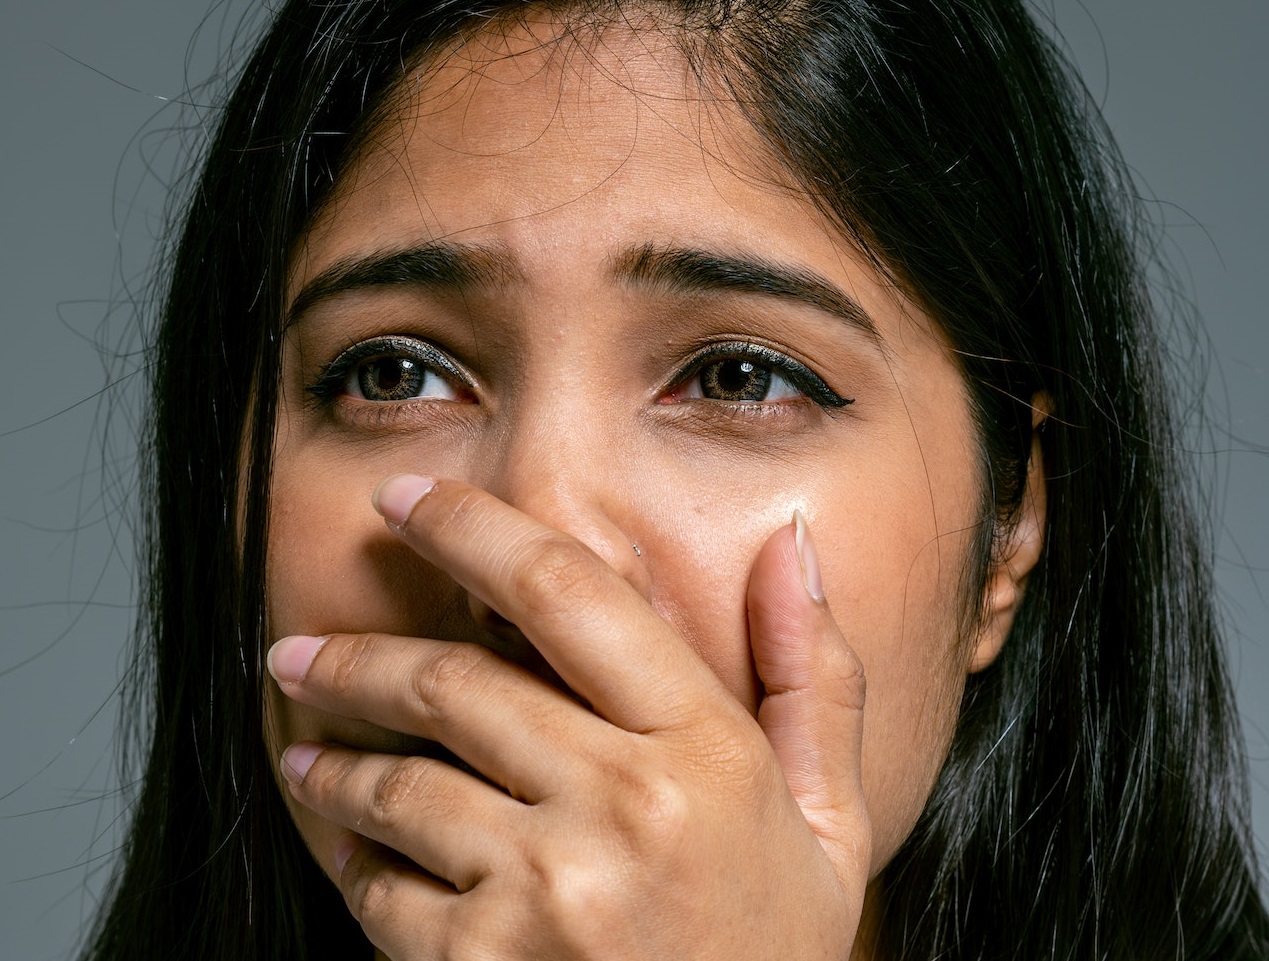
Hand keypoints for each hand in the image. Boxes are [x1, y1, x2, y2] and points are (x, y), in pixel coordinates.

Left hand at [268, 475, 870, 959]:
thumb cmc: (771, 951)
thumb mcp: (831, 822)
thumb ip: (812, 679)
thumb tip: (788, 548)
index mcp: (705, 751)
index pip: (565, 593)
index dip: (471, 529)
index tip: (409, 500)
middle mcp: (620, 808)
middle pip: (453, 681)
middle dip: (358, 654)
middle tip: (304, 651)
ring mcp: (542, 892)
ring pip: (397, 783)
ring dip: (333, 757)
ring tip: (307, 745)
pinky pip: (380, 889)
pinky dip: (352, 859)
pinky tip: (350, 849)